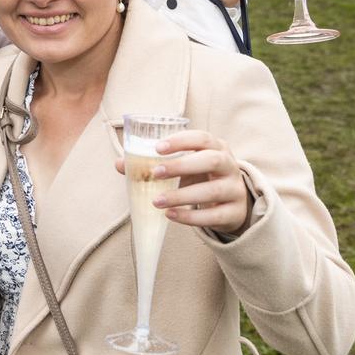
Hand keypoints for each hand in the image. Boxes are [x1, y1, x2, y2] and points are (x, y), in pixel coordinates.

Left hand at [116, 130, 251, 235]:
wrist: (230, 204)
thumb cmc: (200, 177)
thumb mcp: (182, 167)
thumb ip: (153, 164)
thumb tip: (120, 164)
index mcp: (216, 147)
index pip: (202, 138)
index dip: (181, 141)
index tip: (158, 148)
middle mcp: (229, 165)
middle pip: (212, 160)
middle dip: (182, 165)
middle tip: (155, 173)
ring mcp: (235, 189)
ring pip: (213, 190)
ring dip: (182, 195)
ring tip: (156, 201)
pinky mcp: (235, 212)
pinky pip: (214, 215)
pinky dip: (190, 216)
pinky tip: (170, 215)